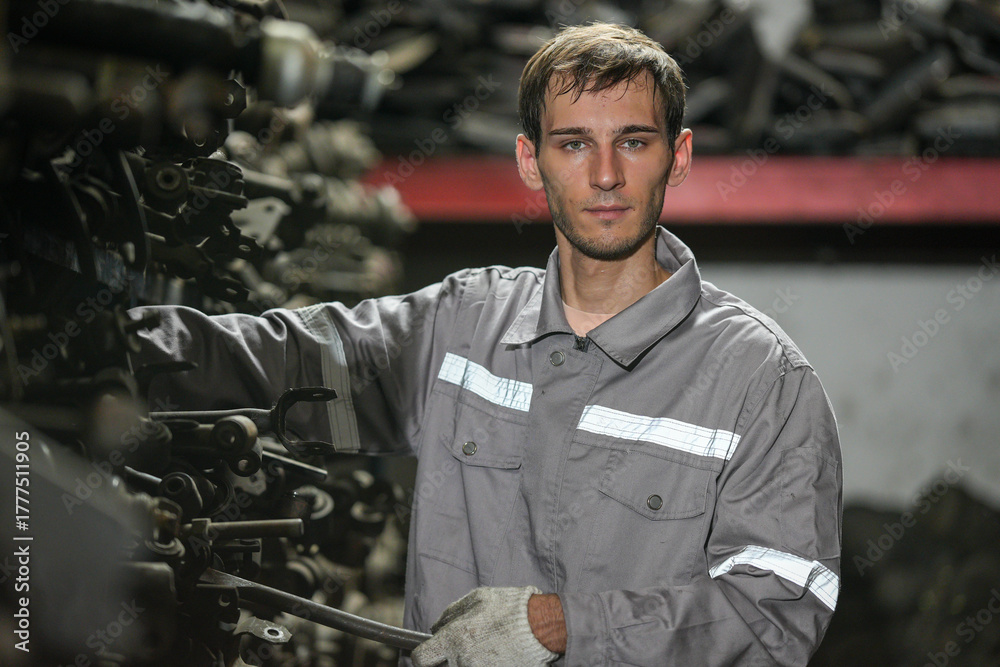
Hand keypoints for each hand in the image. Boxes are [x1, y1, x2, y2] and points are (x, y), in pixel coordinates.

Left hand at [411, 586, 558, 666]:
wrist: (541, 626)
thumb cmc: (508, 608)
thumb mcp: (476, 599)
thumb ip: (450, 613)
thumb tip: (435, 628)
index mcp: (454, 638)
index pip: (421, 658)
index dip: (424, 654)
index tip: (431, 651)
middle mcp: (462, 659)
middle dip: (445, 660)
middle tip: (460, 648)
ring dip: (465, 661)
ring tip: (484, 648)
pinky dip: (483, 663)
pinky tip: (494, 655)